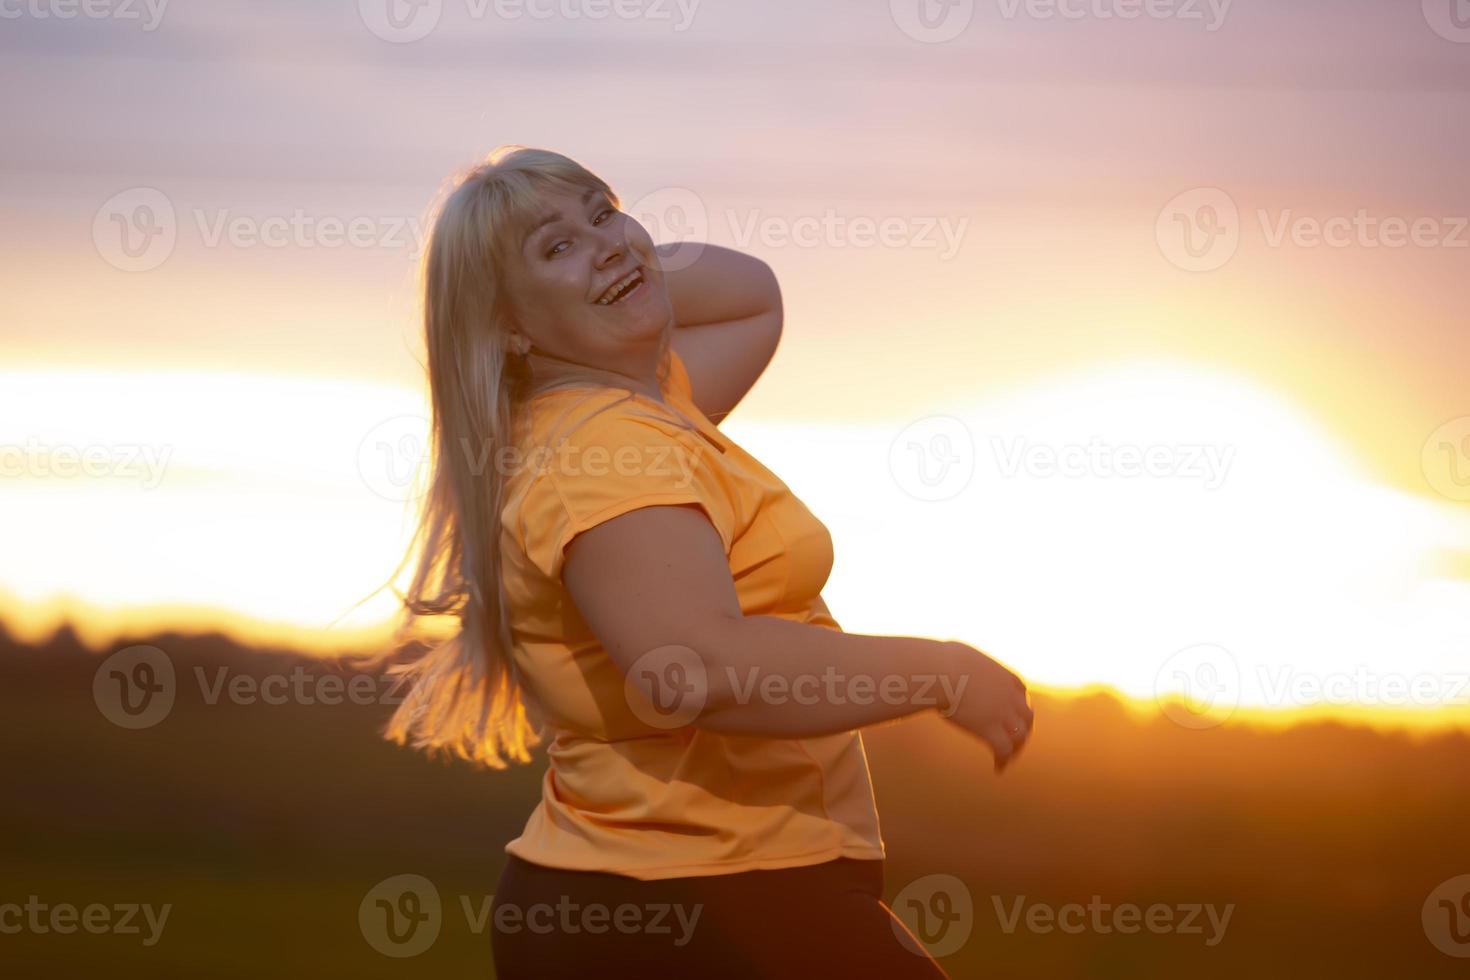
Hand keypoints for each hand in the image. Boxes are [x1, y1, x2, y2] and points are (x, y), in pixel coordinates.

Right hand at [936, 641, 1033, 772]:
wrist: (939, 670)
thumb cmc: (942, 660)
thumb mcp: (962, 654)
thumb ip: (967, 661)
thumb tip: (954, 658)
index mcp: (1006, 677)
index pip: (1022, 694)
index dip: (1018, 707)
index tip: (1012, 715)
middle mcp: (1011, 696)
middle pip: (1027, 718)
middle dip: (1023, 730)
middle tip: (1014, 742)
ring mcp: (1003, 714)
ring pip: (1019, 737)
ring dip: (1015, 748)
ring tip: (1007, 758)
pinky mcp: (990, 730)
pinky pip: (1003, 750)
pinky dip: (1003, 761)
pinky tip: (997, 768)